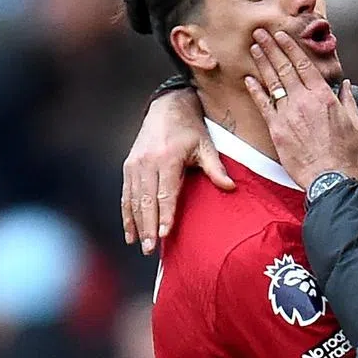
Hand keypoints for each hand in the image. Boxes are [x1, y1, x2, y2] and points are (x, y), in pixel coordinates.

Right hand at [122, 88, 234, 253]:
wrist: (167, 107)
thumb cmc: (191, 129)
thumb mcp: (206, 145)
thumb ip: (216, 168)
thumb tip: (231, 187)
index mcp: (167, 158)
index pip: (165, 192)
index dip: (165, 214)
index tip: (165, 234)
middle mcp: (147, 162)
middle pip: (146, 200)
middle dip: (148, 226)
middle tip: (151, 249)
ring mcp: (134, 164)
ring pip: (133, 200)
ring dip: (136, 224)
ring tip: (141, 245)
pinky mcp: (128, 166)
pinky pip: (126, 194)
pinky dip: (126, 214)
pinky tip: (130, 232)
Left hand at [245, 29, 357, 188]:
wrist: (330, 176)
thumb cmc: (345, 152)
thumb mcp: (356, 123)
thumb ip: (348, 101)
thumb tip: (345, 86)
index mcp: (323, 96)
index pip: (303, 65)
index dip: (291, 48)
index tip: (282, 35)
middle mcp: (304, 100)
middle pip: (284, 68)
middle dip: (271, 48)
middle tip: (260, 33)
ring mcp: (288, 114)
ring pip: (272, 82)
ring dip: (262, 62)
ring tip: (254, 47)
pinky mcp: (277, 129)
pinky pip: (263, 105)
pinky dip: (255, 91)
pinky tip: (248, 79)